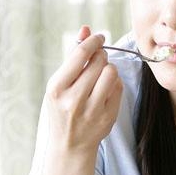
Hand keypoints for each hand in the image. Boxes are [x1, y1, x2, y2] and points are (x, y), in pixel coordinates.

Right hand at [45, 25, 122, 152]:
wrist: (69, 145)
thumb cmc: (62, 108)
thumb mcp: (60, 83)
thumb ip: (73, 56)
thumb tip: (86, 29)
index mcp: (56, 88)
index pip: (80, 54)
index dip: (93, 41)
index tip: (99, 37)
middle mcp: (73, 100)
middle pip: (99, 61)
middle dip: (101, 55)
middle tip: (97, 59)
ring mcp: (92, 110)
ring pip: (111, 72)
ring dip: (108, 69)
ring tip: (100, 76)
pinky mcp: (107, 117)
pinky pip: (118, 88)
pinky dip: (113, 84)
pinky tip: (104, 90)